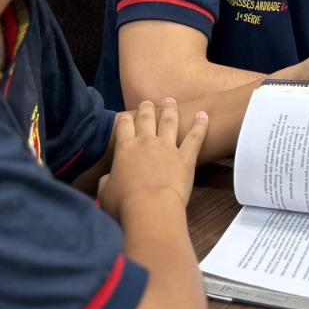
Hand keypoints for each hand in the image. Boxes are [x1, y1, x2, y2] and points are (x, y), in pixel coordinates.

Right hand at [98, 99, 207, 220]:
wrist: (151, 208)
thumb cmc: (125, 203)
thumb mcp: (105, 192)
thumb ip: (106, 181)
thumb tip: (107, 178)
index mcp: (125, 148)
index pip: (123, 125)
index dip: (124, 118)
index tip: (126, 116)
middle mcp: (146, 142)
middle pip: (146, 118)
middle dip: (146, 108)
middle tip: (147, 102)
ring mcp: (167, 147)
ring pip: (169, 121)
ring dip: (170, 109)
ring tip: (170, 101)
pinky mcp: (185, 157)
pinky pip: (195, 138)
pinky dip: (200, 125)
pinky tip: (203, 115)